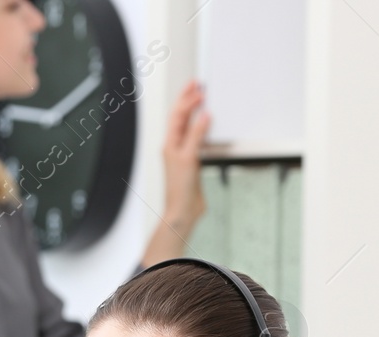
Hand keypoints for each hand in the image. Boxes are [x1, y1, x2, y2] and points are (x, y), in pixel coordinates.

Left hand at [161, 81, 210, 230]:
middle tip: (196, 85)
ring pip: (188, 126)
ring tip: (202, 98)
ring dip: (195, 112)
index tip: (198, 88)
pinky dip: (202, 128)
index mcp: (170, 143)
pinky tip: (208, 124)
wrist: (183, 209)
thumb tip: (203, 116)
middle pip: (181, 117)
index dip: (187, 100)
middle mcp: (175, 146)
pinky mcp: (193, 160)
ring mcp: (184, 152)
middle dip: (188, 100)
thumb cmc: (179, 188)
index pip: (177, 115)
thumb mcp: (189, 157)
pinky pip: (198, 138)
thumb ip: (196, 135)